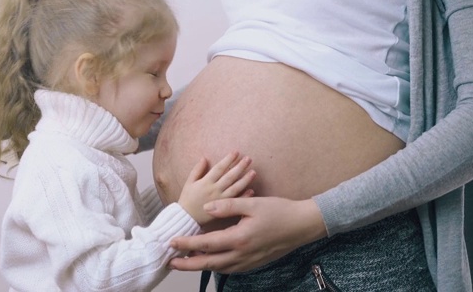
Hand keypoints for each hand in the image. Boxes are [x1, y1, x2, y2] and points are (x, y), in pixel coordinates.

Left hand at [169, 197, 327, 272]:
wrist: (302, 225)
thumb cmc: (279, 211)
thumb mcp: (253, 203)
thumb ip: (228, 205)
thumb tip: (206, 207)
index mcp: (240, 238)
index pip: (206, 243)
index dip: (187, 244)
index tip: (172, 242)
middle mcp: (243, 254)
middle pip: (209, 263)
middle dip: (187, 264)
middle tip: (170, 262)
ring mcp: (249, 261)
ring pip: (219, 268)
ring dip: (201, 266)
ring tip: (186, 261)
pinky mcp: (254, 263)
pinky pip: (231, 268)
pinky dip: (217, 266)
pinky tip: (211, 260)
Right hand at [178, 152, 255, 224]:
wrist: (186, 218)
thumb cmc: (187, 199)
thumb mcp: (189, 183)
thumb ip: (197, 170)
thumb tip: (204, 157)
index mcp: (206, 182)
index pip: (219, 168)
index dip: (228, 159)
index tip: (236, 152)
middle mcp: (214, 190)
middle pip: (229, 177)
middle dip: (240, 167)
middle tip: (249, 159)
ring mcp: (220, 200)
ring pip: (235, 188)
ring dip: (245, 180)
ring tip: (253, 172)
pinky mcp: (223, 209)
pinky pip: (235, 202)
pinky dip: (244, 196)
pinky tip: (252, 190)